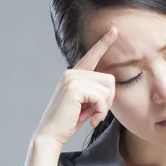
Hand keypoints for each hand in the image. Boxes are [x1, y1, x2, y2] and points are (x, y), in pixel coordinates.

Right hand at [32, 26, 118, 148]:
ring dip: (103, 108)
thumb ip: (95, 92)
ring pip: (107, 88)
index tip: (115, 30)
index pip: (92, 56)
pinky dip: (100, 111)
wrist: (51, 136)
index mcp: (74, 75)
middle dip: (108, 100)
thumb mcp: (85, 104)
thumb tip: (110, 85)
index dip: (104, 42)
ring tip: (91, 117)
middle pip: (109, 79)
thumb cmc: (68, 122)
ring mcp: (72, 78)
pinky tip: (90, 119)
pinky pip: (101, 97)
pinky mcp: (74, 87)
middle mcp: (72, 73)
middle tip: (96, 114)